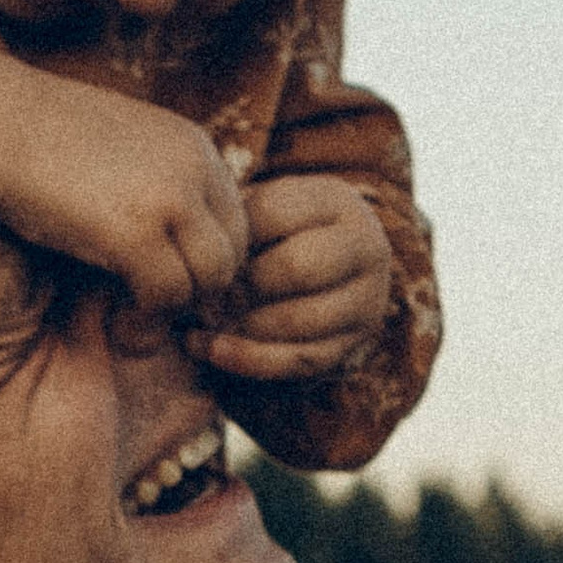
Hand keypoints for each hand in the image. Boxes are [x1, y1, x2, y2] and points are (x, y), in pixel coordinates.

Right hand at [0, 46, 249, 314]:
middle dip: (201, 291)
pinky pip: (167, 295)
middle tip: (160, 309)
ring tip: (139, 316)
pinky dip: (147, 317)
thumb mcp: (123, 148)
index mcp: (195, 146)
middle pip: (233, 253)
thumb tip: (176, 239)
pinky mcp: (136, 234)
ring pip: (210, 279)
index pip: (236, 221)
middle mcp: (195, 168)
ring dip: (177, 307)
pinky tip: (120, 319)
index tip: (176, 284)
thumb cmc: (42, 141)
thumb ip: (161, 182)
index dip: (209, 262)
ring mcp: (169, 200)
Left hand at [196, 173, 393, 384]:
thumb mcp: (260, 210)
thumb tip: (196, 268)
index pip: (272, 214)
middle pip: (296, 268)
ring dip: (243, 327)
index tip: (196, 256)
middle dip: (241, 286)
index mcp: (337, 202)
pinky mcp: (354, 343)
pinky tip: (214, 351)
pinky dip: (251, 360)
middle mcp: (365, 247)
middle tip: (202, 296)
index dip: (229, 239)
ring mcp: (366, 299)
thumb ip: (234, 225)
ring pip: (300, 320)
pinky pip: (300, 359)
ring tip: (202, 325)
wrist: (325, 266)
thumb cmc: (275, 233)